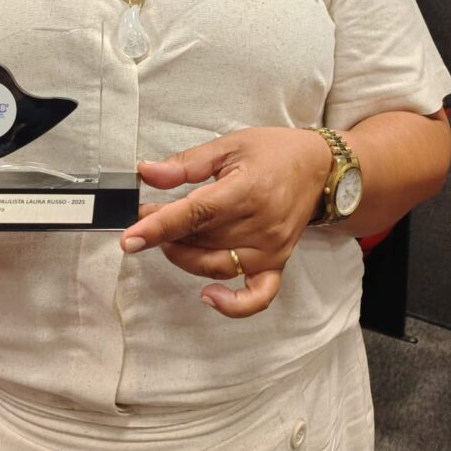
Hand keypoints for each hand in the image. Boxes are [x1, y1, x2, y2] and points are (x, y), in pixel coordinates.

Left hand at [120, 127, 331, 318]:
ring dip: (184, 258)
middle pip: (201, 241)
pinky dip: (233, 305)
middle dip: (165, 234)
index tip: (130, 238)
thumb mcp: (229, 145)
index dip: (159, 227)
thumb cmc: (273, 152)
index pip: (196, 215)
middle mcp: (260, 225)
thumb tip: (148, 173)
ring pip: (216, 267)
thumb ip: (186, 163)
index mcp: (246, 190)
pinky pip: (257, 296)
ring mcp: (270, 249)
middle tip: (147, 218)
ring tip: (169, 238)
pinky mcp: (277, 263)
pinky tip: (208, 297)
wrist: (320, 168)